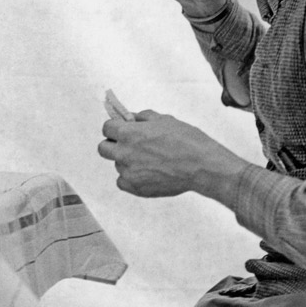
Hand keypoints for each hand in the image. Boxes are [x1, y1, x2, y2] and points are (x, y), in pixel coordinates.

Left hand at [97, 109, 243, 201]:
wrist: (202, 167)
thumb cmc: (187, 141)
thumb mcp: (164, 120)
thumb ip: (142, 118)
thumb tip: (131, 118)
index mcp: (129, 134)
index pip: (107, 128)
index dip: (115, 127)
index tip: (122, 129)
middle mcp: (124, 153)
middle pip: (103, 149)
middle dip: (113, 144)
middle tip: (128, 145)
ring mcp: (128, 173)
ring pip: (117, 165)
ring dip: (127, 161)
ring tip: (149, 160)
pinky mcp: (135, 188)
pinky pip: (123, 182)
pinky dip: (131, 178)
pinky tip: (147, 173)